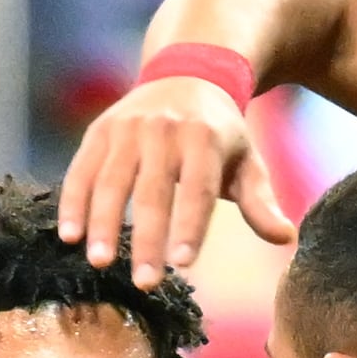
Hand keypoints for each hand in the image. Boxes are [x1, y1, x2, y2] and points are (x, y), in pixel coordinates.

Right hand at [56, 70, 289, 285]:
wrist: (186, 75)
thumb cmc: (220, 135)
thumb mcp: (247, 161)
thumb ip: (260, 202)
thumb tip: (287, 237)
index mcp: (205, 139)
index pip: (198, 190)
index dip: (190, 226)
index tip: (183, 264)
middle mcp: (164, 131)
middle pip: (153, 191)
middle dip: (146, 239)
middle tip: (144, 282)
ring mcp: (128, 129)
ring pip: (111, 181)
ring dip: (102, 223)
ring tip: (99, 262)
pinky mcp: (100, 131)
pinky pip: (82, 170)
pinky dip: (73, 202)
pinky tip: (69, 235)